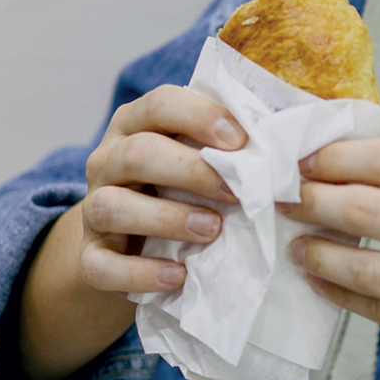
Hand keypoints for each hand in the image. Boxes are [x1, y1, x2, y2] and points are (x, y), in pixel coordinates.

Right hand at [78, 83, 246, 297]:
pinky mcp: (89, 258)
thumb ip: (229, 145)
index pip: (159, 103)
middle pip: (137, 153)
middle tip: (236, 193)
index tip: (241, 141)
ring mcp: (93, 210)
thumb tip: (290, 139)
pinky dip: (140, 273)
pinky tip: (178, 276)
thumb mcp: (199, 159)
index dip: (200, 117)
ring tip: (212, 231)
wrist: (129, 244)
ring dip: (165, 219)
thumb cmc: (181, 189)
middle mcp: (107, 162)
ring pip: (112, 207)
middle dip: (191, 171)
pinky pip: (100, 267)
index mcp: (136, 125)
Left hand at [284, 140, 379, 379]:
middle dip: (313, 200)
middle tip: (280, 196)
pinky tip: (323, 283)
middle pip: (368, 209)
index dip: (336, 157)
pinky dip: (345, 295)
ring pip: (368, 268)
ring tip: (295, 245)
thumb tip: (363, 172)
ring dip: (321, 254)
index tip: (303, 156)